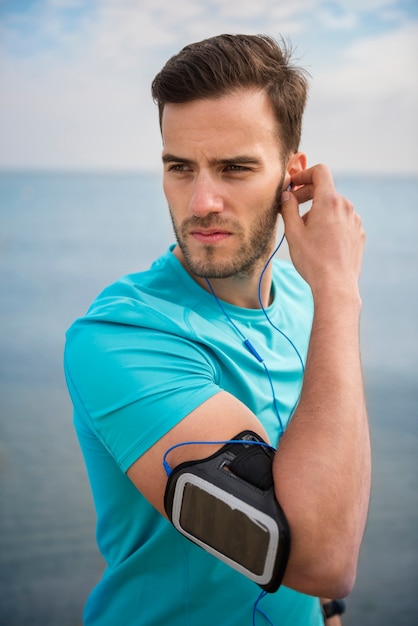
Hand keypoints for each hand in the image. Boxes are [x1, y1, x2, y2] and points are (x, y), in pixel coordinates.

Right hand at [281, 164, 364, 298]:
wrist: (336, 285)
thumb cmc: (313, 260)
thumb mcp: (293, 232)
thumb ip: (288, 208)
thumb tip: (286, 196)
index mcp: (329, 201)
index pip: (320, 172)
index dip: (304, 174)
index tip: (293, 185)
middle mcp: (346, 207)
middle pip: (326, 190)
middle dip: (306, 195)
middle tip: (290, 207)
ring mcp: (354, 221)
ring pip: (333, 207)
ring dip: (317, 211)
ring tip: (304, 230)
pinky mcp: (358, 234)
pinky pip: (342, 221)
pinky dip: (329, 223)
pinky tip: (319, 241)